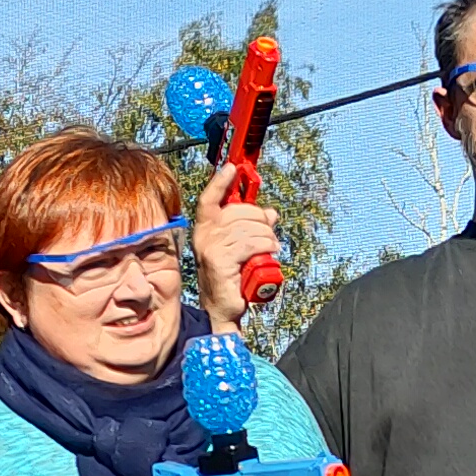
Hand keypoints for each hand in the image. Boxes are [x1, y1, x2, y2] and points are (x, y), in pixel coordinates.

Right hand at [193, 194, 282, 333]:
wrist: (223, 308)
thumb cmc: (232, 276)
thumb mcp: (243, 247)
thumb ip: (254, 227)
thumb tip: (271, 213)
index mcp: (206, 228)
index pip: (210, 199)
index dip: (220, 181)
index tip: (232, 168)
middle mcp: (204, 235)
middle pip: (239, 211)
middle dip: (261, 220)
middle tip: (270, 235)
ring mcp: (210, 247)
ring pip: (248, 228)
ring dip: (267, 236)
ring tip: (271, 248)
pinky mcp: (219, 260)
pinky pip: (249, 243)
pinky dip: (265, 245)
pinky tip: (270, 251)